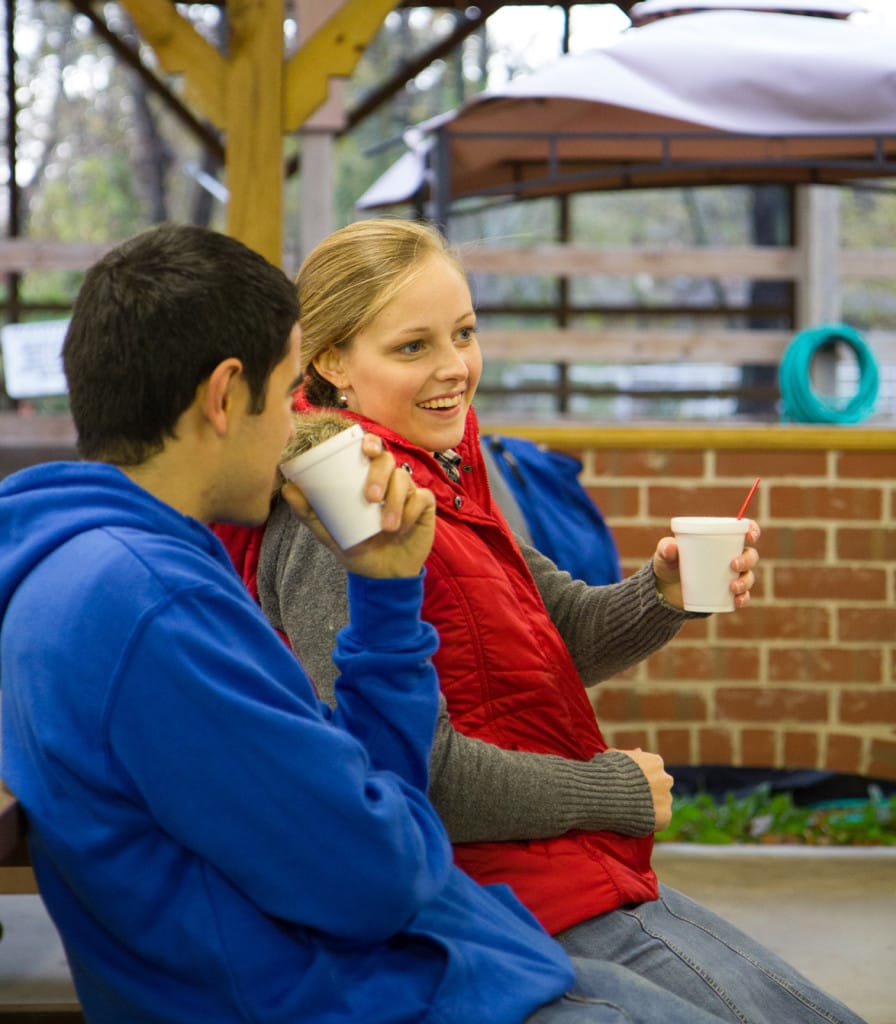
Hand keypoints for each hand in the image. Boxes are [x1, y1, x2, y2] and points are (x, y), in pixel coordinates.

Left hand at [280, 433, 435, 578]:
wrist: (382, 576)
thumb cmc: (356, 548)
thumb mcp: (329, 532)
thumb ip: (309, 513)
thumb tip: (287, 490)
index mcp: (366, 478)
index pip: (370, 450)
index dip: (370, 442)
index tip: (365, 449)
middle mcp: (388, 480)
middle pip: (387, 461)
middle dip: (379, 476)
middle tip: (370, 499)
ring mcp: (408, 492)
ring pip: (405, 480)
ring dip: (395, 502)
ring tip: (387, 527)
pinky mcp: (425, 506)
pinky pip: (421, 499)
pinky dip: (412, 512)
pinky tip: (404, 528)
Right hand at [611, 747, 673, 831]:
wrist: (608, 794)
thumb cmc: (607, 772)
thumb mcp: (613, 756)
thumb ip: (627, 754)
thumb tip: (638, 751)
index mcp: (655, 762)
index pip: (652, 769)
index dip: (641, 777)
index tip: (629, 783)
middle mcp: (665, 779)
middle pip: (660, 786)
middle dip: (650, 791)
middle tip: (632, 798)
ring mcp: (667, 798)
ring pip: (661, 803)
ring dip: (650, 807)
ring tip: (631, 811)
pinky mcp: (665, 817)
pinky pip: (659, 821)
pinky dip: (650, 822)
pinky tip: (636, 821)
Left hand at [653, 519, 759, 609]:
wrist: (666, 589)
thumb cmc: (669, 564)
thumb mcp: (665, 555)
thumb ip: (665, 549)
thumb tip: (670, 546)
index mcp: (720, 541)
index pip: (743, 531)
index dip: (752, 531)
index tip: (750, 536)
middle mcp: (730, 557)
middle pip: (750, 555)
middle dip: (747, 559)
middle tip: (733, 565)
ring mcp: (731, 576)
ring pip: (748, 576)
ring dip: (746, 581)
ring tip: (732, 587)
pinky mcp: (728, 594)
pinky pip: (743, 596)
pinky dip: (743, 598)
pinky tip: (737, 601)